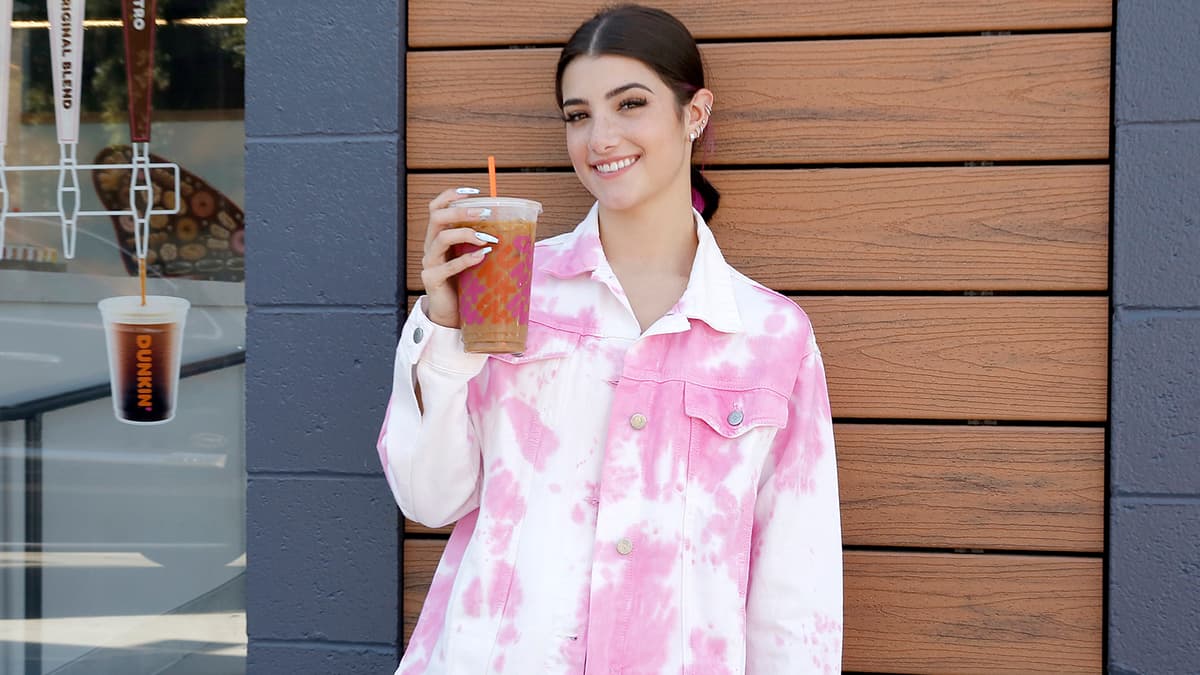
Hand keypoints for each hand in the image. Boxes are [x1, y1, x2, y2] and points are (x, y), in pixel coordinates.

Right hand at [421, 188, 497, 327]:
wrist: (452, 313)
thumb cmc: (466, 282)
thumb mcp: (473, 257)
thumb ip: (483, 242)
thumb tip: (516, 228)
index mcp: (439, 236)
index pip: (436, 207)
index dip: (451, 196)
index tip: (475, 192)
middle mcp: (430, 245)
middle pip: (437, 217)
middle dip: (461, 211)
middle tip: (485, 214)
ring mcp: (429, 263)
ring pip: (441, 239)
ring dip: (467, 234)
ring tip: (487, 239)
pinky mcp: (432, 280)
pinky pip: (446, 267)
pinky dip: (466, 259)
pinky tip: (481, 256)